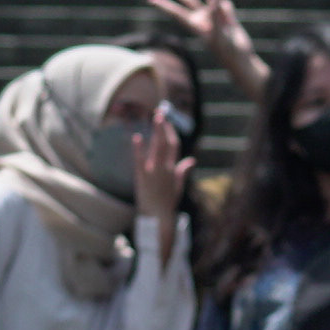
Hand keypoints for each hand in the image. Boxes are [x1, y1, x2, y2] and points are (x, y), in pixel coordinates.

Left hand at [124, 101, 185, 223]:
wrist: (157, 216)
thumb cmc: (167, 202)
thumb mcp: (178, 186)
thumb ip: (183, 171)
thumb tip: (192, 160)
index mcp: (173, 169)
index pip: (174, 146)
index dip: (171, 132)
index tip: (168, 121)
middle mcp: (164, 168)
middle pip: (165, 142)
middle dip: (164, 126)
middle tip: (160, 112)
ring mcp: (152, 172)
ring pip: (156, 147)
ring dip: (156, 131)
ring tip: (156, 117)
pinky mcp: (141, 177)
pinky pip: (139, 160)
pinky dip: (139, 149)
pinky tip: (137, 137)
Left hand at [150, 0, 262, 97]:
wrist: (240, 58)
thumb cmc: (226, 50)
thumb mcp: (219, 32)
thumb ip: (215, 13)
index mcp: (195, 25)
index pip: (176, 12)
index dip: (164, 5)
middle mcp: (202, 19)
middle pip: (188, 0)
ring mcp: (214, 17)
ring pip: (212, 1)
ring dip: (216, 4)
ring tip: (226, 25)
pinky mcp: (225, 15)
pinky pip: (227, 5)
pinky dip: (230, 12)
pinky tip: (232, 24)